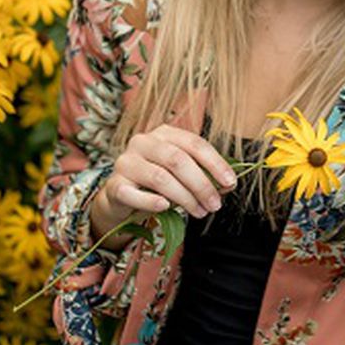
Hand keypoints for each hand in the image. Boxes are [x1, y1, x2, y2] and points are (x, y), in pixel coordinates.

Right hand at [101, 124, 236, 224]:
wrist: (122, 196)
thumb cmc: (157, 182)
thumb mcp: (181, 174)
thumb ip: (203, 174)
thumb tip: (229, 184)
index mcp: (164, 133)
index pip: (194, 143)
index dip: (215, 163)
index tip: (230, 182)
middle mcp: (143, 142)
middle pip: (178, 160)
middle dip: (201, 184)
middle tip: (214, 204)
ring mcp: (126, 162)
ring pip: (161, 178)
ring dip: (185, 198)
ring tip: (199, 212)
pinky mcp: (115, 185)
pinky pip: (134, 194)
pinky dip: (151, 202)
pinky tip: (165, 208)